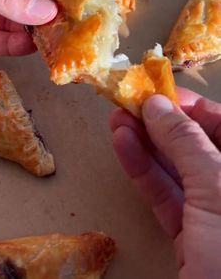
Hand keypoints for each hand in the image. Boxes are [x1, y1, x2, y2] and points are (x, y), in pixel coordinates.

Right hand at [110, 87, 220, 278]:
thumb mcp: (215, 187)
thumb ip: (186, 142)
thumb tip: (158, 104)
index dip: (193, 107)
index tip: (160, 92)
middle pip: (197, 145)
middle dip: (162, 123)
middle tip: (130, 103)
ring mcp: (213, 214)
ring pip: (176, 169)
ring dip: (145, 143)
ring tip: (117, 119)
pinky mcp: (190, 236)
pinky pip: (165, 195)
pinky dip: (142, 170)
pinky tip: (123, 146)